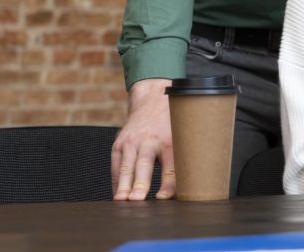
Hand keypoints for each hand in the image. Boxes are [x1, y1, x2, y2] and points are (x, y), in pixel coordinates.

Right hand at [111, 78, 175, 199]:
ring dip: (124, 185)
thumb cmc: (170, 127)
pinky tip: (118, 195)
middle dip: (141, 183)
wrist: (151, 103)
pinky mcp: (119, 145)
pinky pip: (116, 167)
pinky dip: (116, 182)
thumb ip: (181, 162)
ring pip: (126, 166)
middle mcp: (149, 141)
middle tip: (137, 199)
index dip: (167, 184)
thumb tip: (187, 190)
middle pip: (144, 164)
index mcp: (169, 141)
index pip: (170, 167)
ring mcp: (131, 142)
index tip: (163, 197)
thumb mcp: (180, 139)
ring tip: (121, 201)